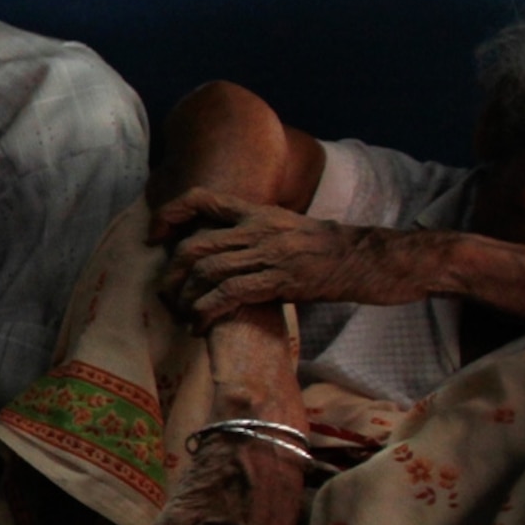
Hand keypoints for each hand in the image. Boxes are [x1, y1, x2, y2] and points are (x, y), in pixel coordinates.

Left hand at [153, 191, 434, 320]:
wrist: (370, 259)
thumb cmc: (328, 250)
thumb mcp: (286, 229)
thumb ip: (253, 233)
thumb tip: (219, 252)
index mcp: (257, 212)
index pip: (201, 199)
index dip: (170, 214)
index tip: (154, 236)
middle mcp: (258, 229)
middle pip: (195, 244)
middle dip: (171, 273)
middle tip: (165, 295)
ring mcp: (268, 254)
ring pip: (207, 272)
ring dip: (186, 299)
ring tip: (183, 316)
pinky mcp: (279, 281)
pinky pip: (229, 294)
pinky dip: (206, 312)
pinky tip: (201, 326)